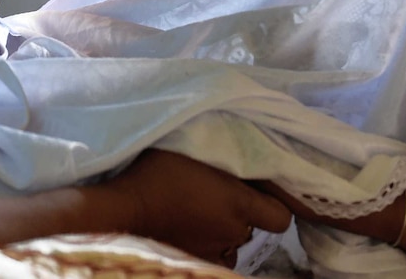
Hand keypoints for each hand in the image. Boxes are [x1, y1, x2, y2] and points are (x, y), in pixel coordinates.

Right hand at [108, 149, 290, 266]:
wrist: (125, 210)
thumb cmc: (155, 173)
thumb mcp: (191, 147)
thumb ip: (221, 152)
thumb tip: (237, 145)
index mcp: (238, 202)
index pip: (280, 217)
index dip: (276, 206)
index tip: (261, 195)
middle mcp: (233, 231)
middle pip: (252, 226)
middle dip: (241, 213)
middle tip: (217, 195)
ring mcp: (215, 250)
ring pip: (233, 242)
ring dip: (225, 231)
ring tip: (202, 215)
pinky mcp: (196, 261)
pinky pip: (215, 256)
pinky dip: (210, 246)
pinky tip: (192, 231)